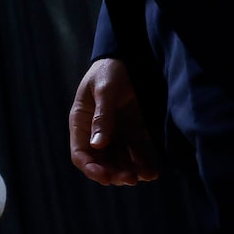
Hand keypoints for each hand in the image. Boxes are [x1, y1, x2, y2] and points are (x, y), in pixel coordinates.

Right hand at [70, 58, 160, 185]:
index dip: (91, 168)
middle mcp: (97, 131)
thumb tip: (98, 145)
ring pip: (120, 161)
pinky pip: (137, 153)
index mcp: (82, 122)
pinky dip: (143, 164)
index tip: (106, 177)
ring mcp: (117, 132)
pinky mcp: (134, 130)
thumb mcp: (105, 89)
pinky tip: (152, 171)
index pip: (81, 153)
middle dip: (115, 173)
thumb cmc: (111, 68)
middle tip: (130, 179)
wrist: (132, 54)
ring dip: (130, 172)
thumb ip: (103, 116)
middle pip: (102, 162)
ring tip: (145, 176)